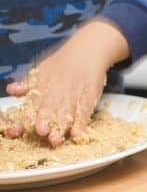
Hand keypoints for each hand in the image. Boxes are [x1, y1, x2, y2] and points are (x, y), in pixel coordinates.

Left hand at [4, 19, 127, 145]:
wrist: (88, 52)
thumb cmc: (63, 62)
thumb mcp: (41, 69)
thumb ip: (27, 83)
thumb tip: (12, 90)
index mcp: (44, 82)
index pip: (36, 98)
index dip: (32, 110)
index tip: (28, 120)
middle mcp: (58, 89)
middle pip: (51, 107)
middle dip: (46, 120)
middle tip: (42, 132)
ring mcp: (75, 94)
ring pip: (67, 112)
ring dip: (61, 127)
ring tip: (56, 139)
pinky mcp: (89, 97)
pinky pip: (85, 112)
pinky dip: (81, 123)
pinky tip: (76, 133)